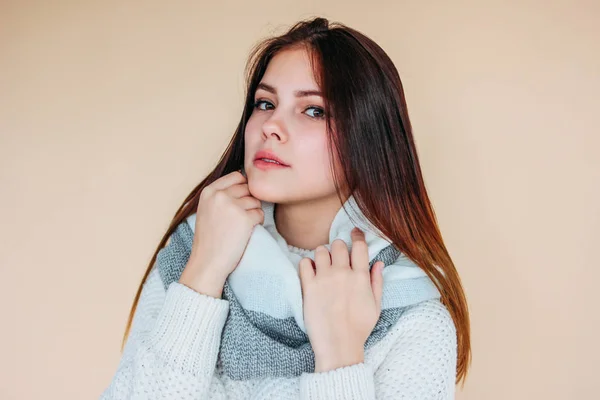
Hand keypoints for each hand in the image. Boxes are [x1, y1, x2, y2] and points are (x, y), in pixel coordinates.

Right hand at [179, 171, 263, 297]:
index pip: (236, 176)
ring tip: (242, 226)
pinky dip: (258, 222)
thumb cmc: (209, 238)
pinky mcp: (245, 219)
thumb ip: (220, 195)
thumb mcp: (206, 209)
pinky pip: (260, 214)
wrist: (207, 262)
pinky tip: (246, 232)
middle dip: (249, 200)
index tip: (240, 201)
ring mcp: (232, 206)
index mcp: (209, 191)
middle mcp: (220, 195)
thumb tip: (244, 180)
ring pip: (256, 201)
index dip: (243, 188)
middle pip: (248, 188)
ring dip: (254, 212)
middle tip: (241, 217)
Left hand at [298, 227, 384, 371]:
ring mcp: (324, 279)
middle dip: (338, 247)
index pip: (359, 246)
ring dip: (322, 255)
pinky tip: (311, 272)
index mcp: (360, 276)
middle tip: (337, 256)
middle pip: (338, 244)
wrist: (339, 345)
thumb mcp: (376, 305)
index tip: (354, 233)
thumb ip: (377, 282)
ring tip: (323, 265)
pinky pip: (304, 263)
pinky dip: (307, 264)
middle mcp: (342, 273)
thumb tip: (378, 263)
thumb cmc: (359, 328)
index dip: (357, 236)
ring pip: (320, 250)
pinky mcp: (309, 286)